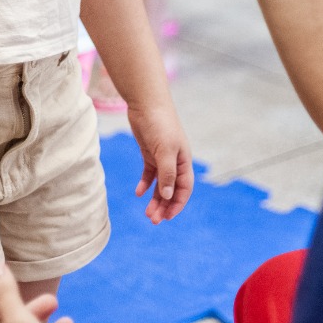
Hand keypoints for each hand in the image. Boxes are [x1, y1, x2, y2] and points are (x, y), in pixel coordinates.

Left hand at [126, 98, 193, 223]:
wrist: (146, 103)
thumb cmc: (160, 124)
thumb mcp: (165, 150)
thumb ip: (167, 173)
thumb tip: (168, 196)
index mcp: (184, 161)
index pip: (184, 189)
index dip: (177, 204)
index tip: (167, 218)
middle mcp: (175, 162)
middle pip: (172, 190)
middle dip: (164, 206)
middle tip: (153, 220)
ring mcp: (162, 158)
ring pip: (160, 184)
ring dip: (155, 199)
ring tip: (146, 213)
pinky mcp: (150, 153)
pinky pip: (149, 174)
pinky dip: (145, 184)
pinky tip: (139, 193)